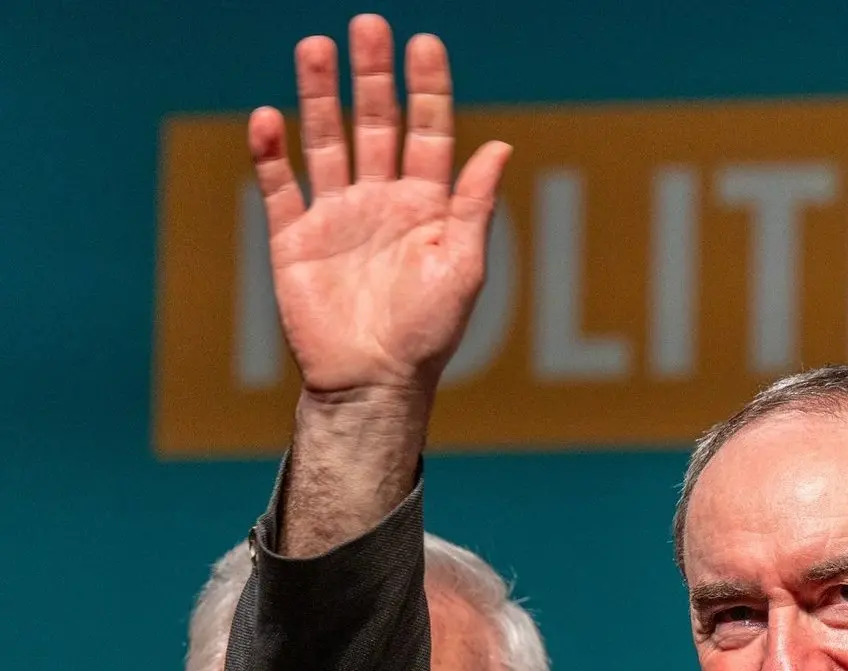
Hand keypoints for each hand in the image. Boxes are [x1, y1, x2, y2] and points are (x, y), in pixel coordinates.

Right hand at [248, 13, 509, 397]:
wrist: (373, 382)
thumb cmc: (428, 332)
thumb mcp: (462, 265)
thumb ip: (475, 204)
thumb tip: (500, 146)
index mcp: (427, 205)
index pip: (428, 132)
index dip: (425, 88)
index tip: (423, 42)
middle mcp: (381, 201)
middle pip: (374, 123)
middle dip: (370, 75)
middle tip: (367, 25)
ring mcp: (336, 216)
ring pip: (325, 141)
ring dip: (319, 95)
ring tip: (315, 46)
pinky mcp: (294, 238)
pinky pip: (280, 186)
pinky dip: (272, 153)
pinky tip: (271, 117)